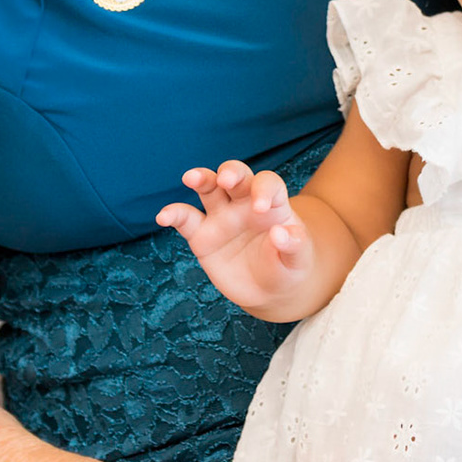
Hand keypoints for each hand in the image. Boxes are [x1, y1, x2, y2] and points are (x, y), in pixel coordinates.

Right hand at [158, 161, 312, 312]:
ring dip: (201, 178)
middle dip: (230, 172)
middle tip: (226, 179)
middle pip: (236, 176)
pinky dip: (173, 214)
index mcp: (272, 203)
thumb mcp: (298, 260)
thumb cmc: (288, 266)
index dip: (264, 190)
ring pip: (209, 188)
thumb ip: (294, 245)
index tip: (261, 209)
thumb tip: (281, 233)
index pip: (268, 184)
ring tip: (191, 177)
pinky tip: (163, 216)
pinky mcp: (201, 235)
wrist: (270, 289)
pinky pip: (185, 219)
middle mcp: (244, 203)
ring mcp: (221, 216)